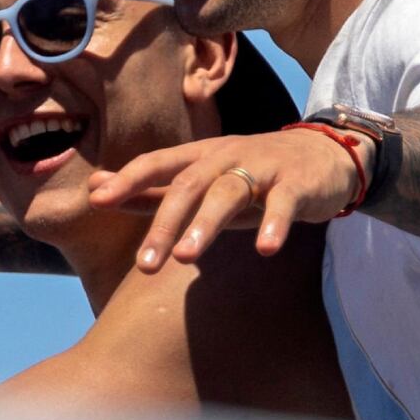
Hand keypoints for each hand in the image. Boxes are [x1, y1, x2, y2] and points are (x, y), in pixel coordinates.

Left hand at [87, 128, 371, 270]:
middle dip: (163, 223)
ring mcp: (262, 167)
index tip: (97, 201)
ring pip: (229, 191)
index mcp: (199, 156)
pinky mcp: (297, 183)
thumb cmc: (249, 175)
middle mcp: (225, 156)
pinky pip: (284, 203)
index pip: (156, 163)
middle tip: (143, 264)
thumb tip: (95, 190)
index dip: (128, 180)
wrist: (324, 155)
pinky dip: (274, 225)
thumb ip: (150, 190)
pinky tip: (265, 250)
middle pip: (188, 185)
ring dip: (206, 224)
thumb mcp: (201, 181)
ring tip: (185, 257)